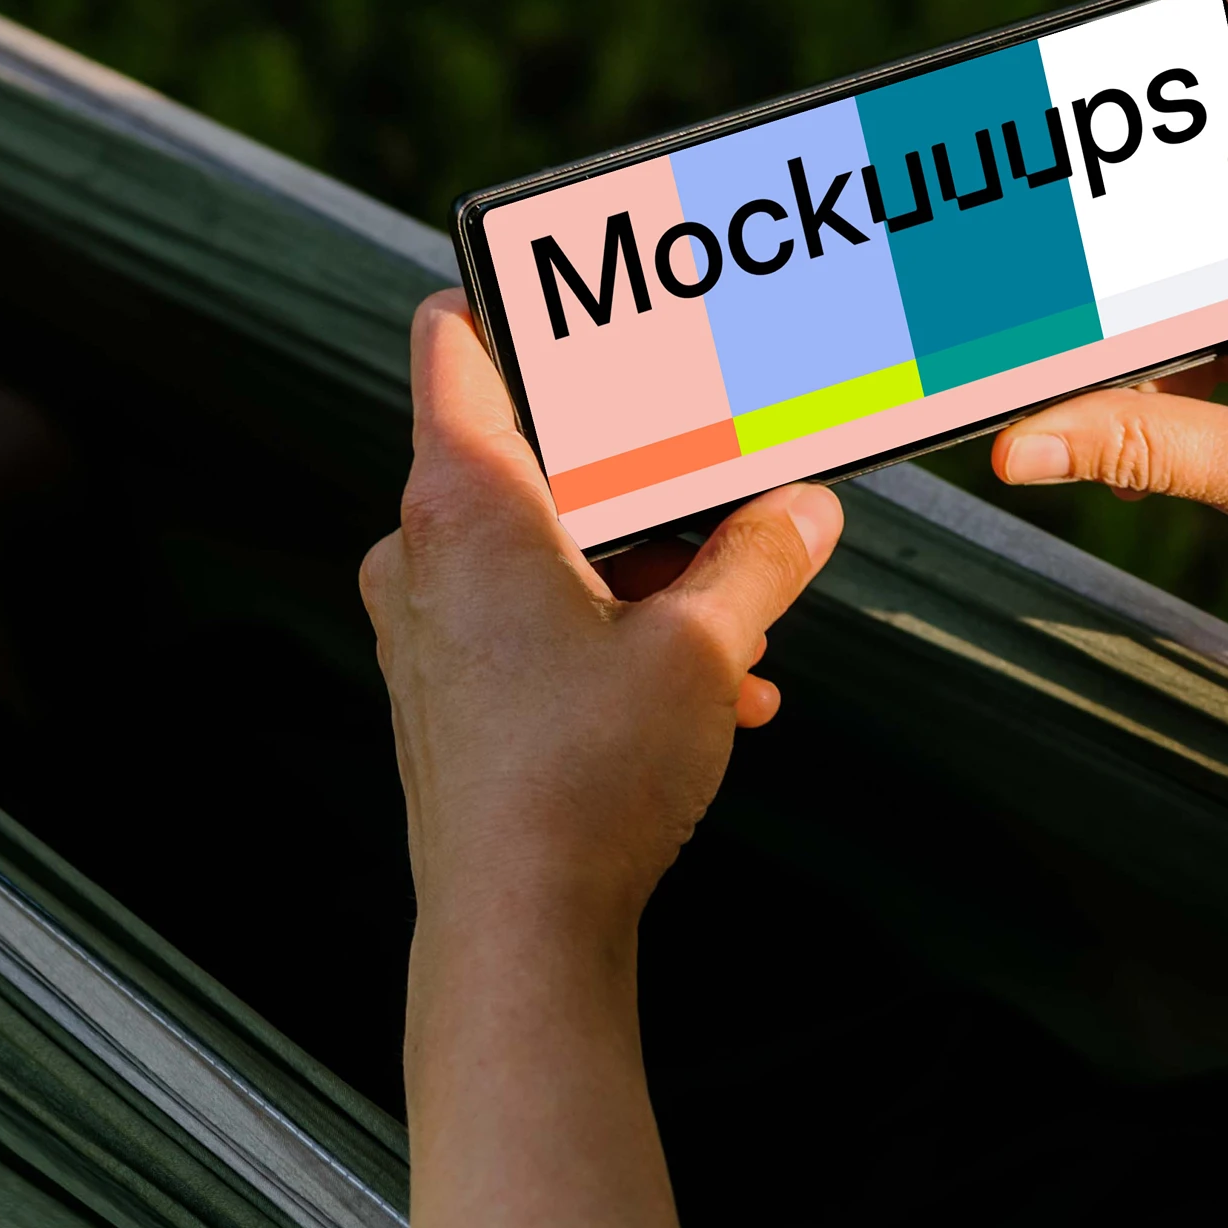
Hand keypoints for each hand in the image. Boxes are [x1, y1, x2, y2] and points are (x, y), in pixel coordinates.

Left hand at [360, 292, 844, 941]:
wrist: (516, 930)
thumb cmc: (586, 780)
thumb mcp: (703, 648)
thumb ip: (762, 558)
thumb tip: (807, 508)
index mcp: (463, 500)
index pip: (452, 337)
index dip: (518, 296)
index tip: (599, 299)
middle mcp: (420, 551)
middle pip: (532, 449)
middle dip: (646, 470)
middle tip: (732, 472)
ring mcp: (425, 625)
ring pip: (548, 548)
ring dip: (651, 570)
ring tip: (746, 615)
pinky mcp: (445, 692)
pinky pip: (536, 623)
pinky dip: (617, 633)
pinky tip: (716, 690)